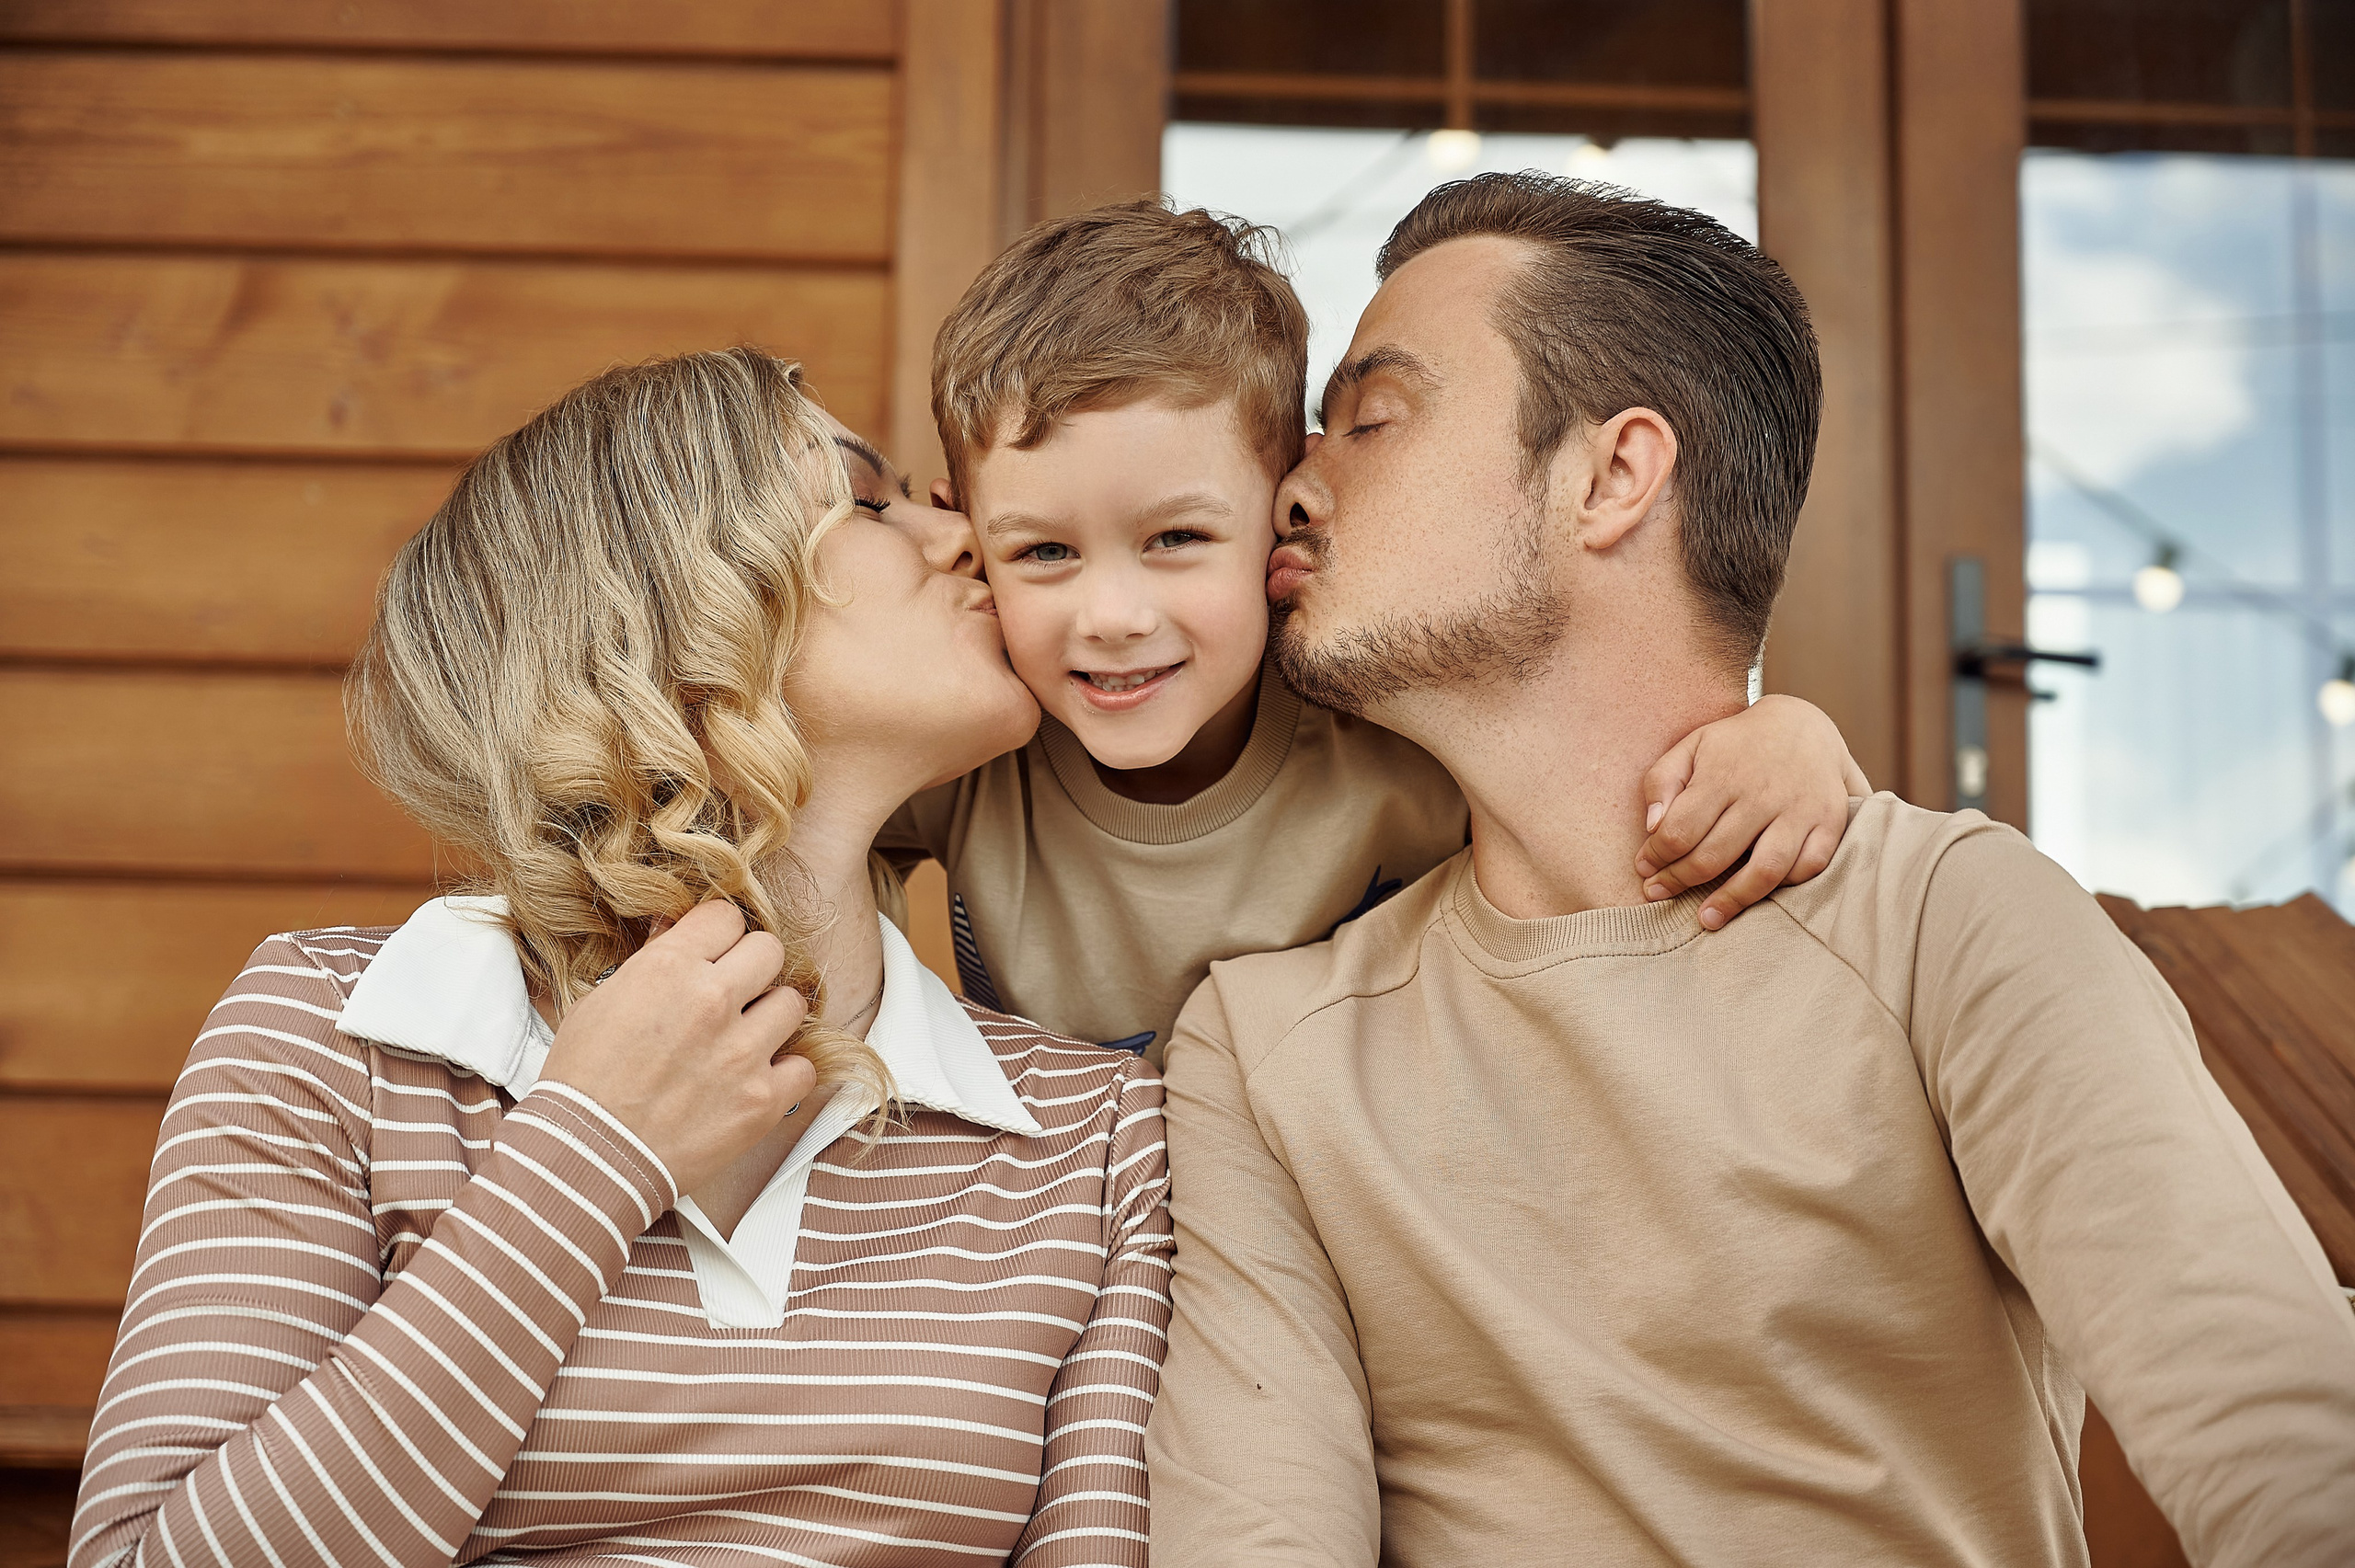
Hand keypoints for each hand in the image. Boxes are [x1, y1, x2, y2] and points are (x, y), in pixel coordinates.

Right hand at [538, 900, 815, 1195]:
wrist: (587, 1158)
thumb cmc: (583, 1084)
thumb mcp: (600, 1003)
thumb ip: (650, 964)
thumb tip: (678, 932)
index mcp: (669, 968)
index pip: (726, 917)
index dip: (719, 935)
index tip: (715, 954)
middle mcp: (713, 1000)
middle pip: (770, 950)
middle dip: (752, 969)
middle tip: (735, 993)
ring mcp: (743, 1050)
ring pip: (793, 1003)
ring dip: (771, 1018)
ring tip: (745, 1039)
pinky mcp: (763, 1099)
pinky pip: (804, 1068)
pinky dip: (785, 1075)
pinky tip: (756, 1080)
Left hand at [1634, 694, 1867, 930]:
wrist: (1802, 725)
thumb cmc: (1735, 745)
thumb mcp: (1691, 746)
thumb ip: (1662, 782)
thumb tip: (1652, 828)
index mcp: (1723, 774)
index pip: (1679, 831)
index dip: (1657, 857)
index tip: (1644, 869)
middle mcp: (1762, 794)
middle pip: (1714, 855)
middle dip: (1680, 881)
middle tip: (1659, 893)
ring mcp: (1800, 810)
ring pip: (1764, 871)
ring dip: (1732, 900)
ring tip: (1706, 919)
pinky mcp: (1829, 822)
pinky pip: (1808, 867)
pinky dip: (1784, 886)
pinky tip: (1759, 892)